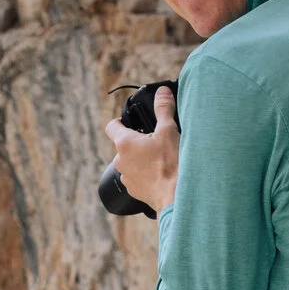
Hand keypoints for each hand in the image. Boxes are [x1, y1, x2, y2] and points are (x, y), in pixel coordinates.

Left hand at [105, 85, 179, 213]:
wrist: (176, 197)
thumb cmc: (171, 164)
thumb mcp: (169, 131)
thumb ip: (163, 109)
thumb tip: (162, 92)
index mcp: (124, 143)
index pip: (111, 126)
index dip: (119, 120)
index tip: (129, 120)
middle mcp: (120, 161)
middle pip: (124, 145)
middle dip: (137, 141)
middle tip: (156, 140)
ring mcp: (126, 178)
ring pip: (131, 162)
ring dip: (141, 158)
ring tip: (161, 158)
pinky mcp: (135, 191)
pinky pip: (138, 177)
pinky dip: (146, 173)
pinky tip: (161, 173)